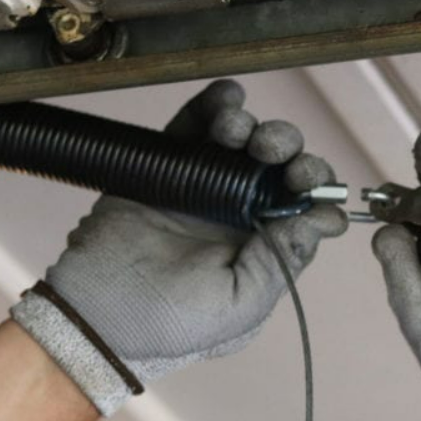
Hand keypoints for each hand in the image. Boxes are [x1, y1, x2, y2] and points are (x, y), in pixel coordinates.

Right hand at [13, 79, 346, 415]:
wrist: (96, 310)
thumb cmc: (169, 323)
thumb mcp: (241, 306)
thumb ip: (283, 261)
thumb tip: (325, 219)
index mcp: (264, 249)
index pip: (305, 207)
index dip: (315, 187)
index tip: (305, 181)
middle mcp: (240, 216)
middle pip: (281, 167)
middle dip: (288, 148)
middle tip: (271, 150)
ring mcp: (205, 188)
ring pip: (244, 143)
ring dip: (251, 126)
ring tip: (233, 132)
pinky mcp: (167, 166)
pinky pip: (195, 128)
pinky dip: (215, 104)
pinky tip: (227, 96)